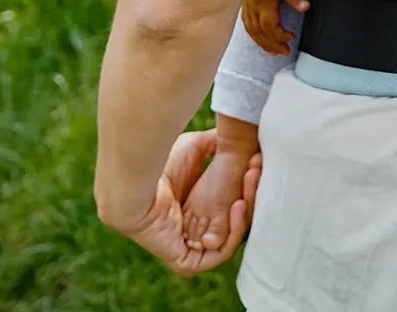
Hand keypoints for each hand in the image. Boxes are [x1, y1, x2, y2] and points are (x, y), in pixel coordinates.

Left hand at [111, 130, 261, 275]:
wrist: (138, 183)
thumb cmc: (163, 162)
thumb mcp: (198, 148)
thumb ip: (219, 144)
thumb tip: (242, 132)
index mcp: (200, 208)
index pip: (234, 206)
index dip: (249, 186)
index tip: (258, 164)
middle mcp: (198, 230)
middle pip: (237, 219)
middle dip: (251, 194)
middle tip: (257, 170)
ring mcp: (193, 248)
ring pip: (232, 236)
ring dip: (247, 210)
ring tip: (250, 181)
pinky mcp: (187, 262)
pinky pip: (220, 253)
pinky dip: (234, 232)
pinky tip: (238, 205)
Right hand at [241, 0, 308, 55]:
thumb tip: (304, 7)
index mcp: (262, 4)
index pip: (269, 27)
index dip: (279, 36)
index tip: (291, 38)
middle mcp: (252, 9)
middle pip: (260, 33)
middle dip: (272, 45)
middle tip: (284, 52)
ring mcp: (246, 7)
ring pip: (252, 31)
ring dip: (263, 43)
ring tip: (273, 51)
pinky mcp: (244, 5)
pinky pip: (247, 25)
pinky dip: (254, 35)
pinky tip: (259, 38)